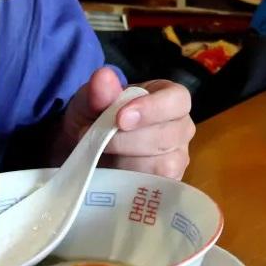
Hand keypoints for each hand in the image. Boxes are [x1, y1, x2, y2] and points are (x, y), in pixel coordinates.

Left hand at [56, 68, 194, 178]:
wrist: (84, 149)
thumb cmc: (95, 117)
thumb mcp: (90, 100)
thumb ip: (98, 91)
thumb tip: (103, 78)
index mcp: (169, 97)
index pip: (177, 100)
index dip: (153, 109)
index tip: (121, 118)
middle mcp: (181, 127)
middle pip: (171, 135)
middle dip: (131, 140)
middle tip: (99, 140)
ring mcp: (177, 157)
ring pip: (165, 164)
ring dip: (129, 161)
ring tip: (102, 156)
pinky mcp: (168, 184)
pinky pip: (159, 187)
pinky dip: (132, 182)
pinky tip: (113, 174)